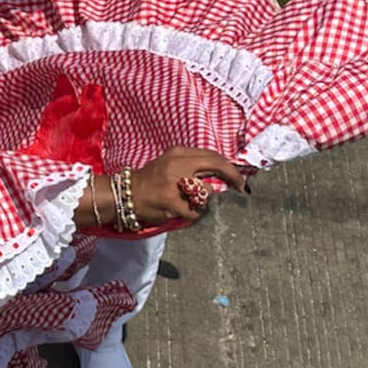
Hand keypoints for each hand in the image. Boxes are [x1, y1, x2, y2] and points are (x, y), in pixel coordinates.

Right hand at [130, 147, 245, 224]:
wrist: (125, 194)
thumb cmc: (151, 180)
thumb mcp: (170, 164)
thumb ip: (192, 165)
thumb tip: (221, 173)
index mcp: (178, 153)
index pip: (212, 155)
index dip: (230, 167)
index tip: (239, 179)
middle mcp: (177, 164)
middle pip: (216, 165)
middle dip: (233, 176)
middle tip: (241, 187)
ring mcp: (174, 183)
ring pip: (206, 192)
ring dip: (201, 200)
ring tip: (185, 200)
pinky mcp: (172, 202)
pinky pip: (195, 211)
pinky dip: (190, 213)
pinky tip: (178, 210)